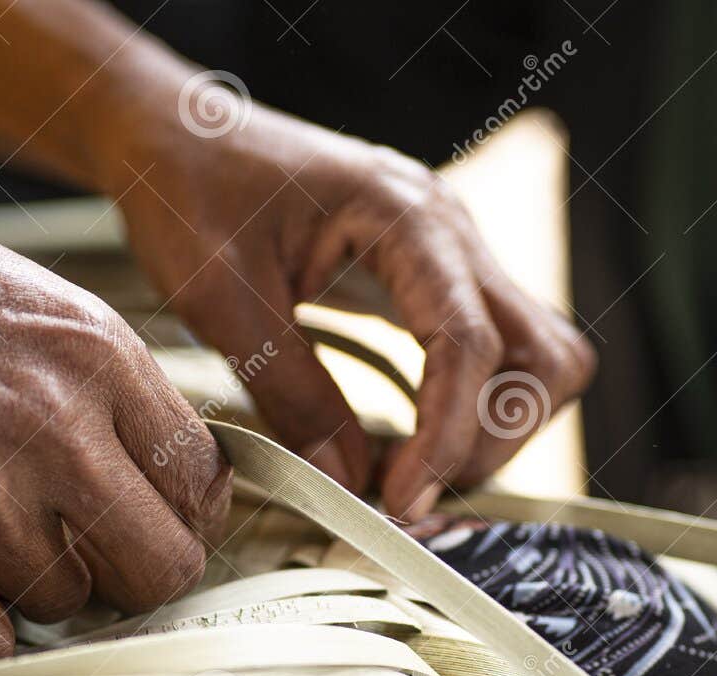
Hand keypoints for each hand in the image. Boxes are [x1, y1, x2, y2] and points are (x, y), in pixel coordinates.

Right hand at [0, 177, 228, 659]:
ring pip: (64, 604)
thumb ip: (124, 396)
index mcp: (100, 358)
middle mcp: (53, 426)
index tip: (152, 525)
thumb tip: (188, 488)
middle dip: (130, 576)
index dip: (183, 519)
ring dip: (29, 584)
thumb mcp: (47, 309)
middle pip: (160, 568)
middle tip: (86, 557)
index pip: (200, 485)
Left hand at [98, 74, 595, 520]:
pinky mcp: (433, 281)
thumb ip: (290, 392)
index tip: (400, 501)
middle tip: (413, 486)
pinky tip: (399, 441)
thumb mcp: (220, 300)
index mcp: (404, 217)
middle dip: (490, 439)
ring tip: (407, 471)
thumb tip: (347, 483)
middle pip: (543, 355)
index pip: (469, 343)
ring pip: (534, 359)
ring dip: (487, 428)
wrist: (173, 134)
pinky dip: (461, 409)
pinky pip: (488, 354)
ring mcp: (451, 255)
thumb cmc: (189, 189)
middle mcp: (449, 232)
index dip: (444, 438)